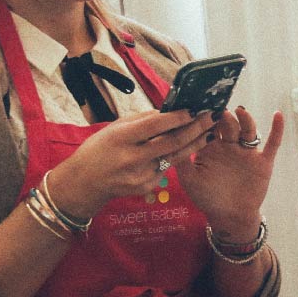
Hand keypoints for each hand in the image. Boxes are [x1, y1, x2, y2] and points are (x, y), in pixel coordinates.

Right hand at [43, 110, 207, 212]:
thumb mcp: (115, 128)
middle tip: (212, 117)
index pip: (154, 126)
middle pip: (172, 143)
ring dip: (195, 144)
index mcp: (121, 138)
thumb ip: (143, 120)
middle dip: (196, 129)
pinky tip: (187, 147)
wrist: (86, 182)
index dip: (176, 118)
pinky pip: (166, 168)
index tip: (193, 109)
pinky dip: (176, 157)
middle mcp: (132, 158)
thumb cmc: (99, 148)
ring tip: (210, 132)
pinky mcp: (146, 187)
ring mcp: (140, 175)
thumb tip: (170, 109)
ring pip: (175, 157)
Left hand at [174, 106, 285, 229]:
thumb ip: (182, 160)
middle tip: (218, 107)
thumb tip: (171, 140)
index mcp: (211, 147)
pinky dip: (277, 129)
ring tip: (239, 112)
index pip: (208, 127)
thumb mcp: (190, 179)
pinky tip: (278, 115)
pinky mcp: (263, 161)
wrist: (230, 216)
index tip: (200, 105)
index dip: (205, 117)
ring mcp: (247, 152)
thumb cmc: (207, 198)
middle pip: (228, 124)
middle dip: (224, 116)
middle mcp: (229, 145)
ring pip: (247, 130)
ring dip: (245, 119)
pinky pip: (272, 143)